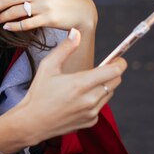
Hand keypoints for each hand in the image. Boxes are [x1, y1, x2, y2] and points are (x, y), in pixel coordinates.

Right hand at [15, 29, 126, 143]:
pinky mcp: (90, 121)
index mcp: (81, 84)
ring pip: (109, 94)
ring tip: (84, 83)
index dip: (119, 62)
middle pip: (115, 82)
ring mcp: (92, 112)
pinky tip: (78, 98)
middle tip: (102, 68)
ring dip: (103, 86)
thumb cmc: (39, 92)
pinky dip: (95, 99)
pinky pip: (100, 106)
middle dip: (112, 72)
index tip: (119, 58)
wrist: (33, 122)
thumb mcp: (48, 66)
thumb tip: (76, 32)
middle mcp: (90, 99)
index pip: (113, 71)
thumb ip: (65, 48)